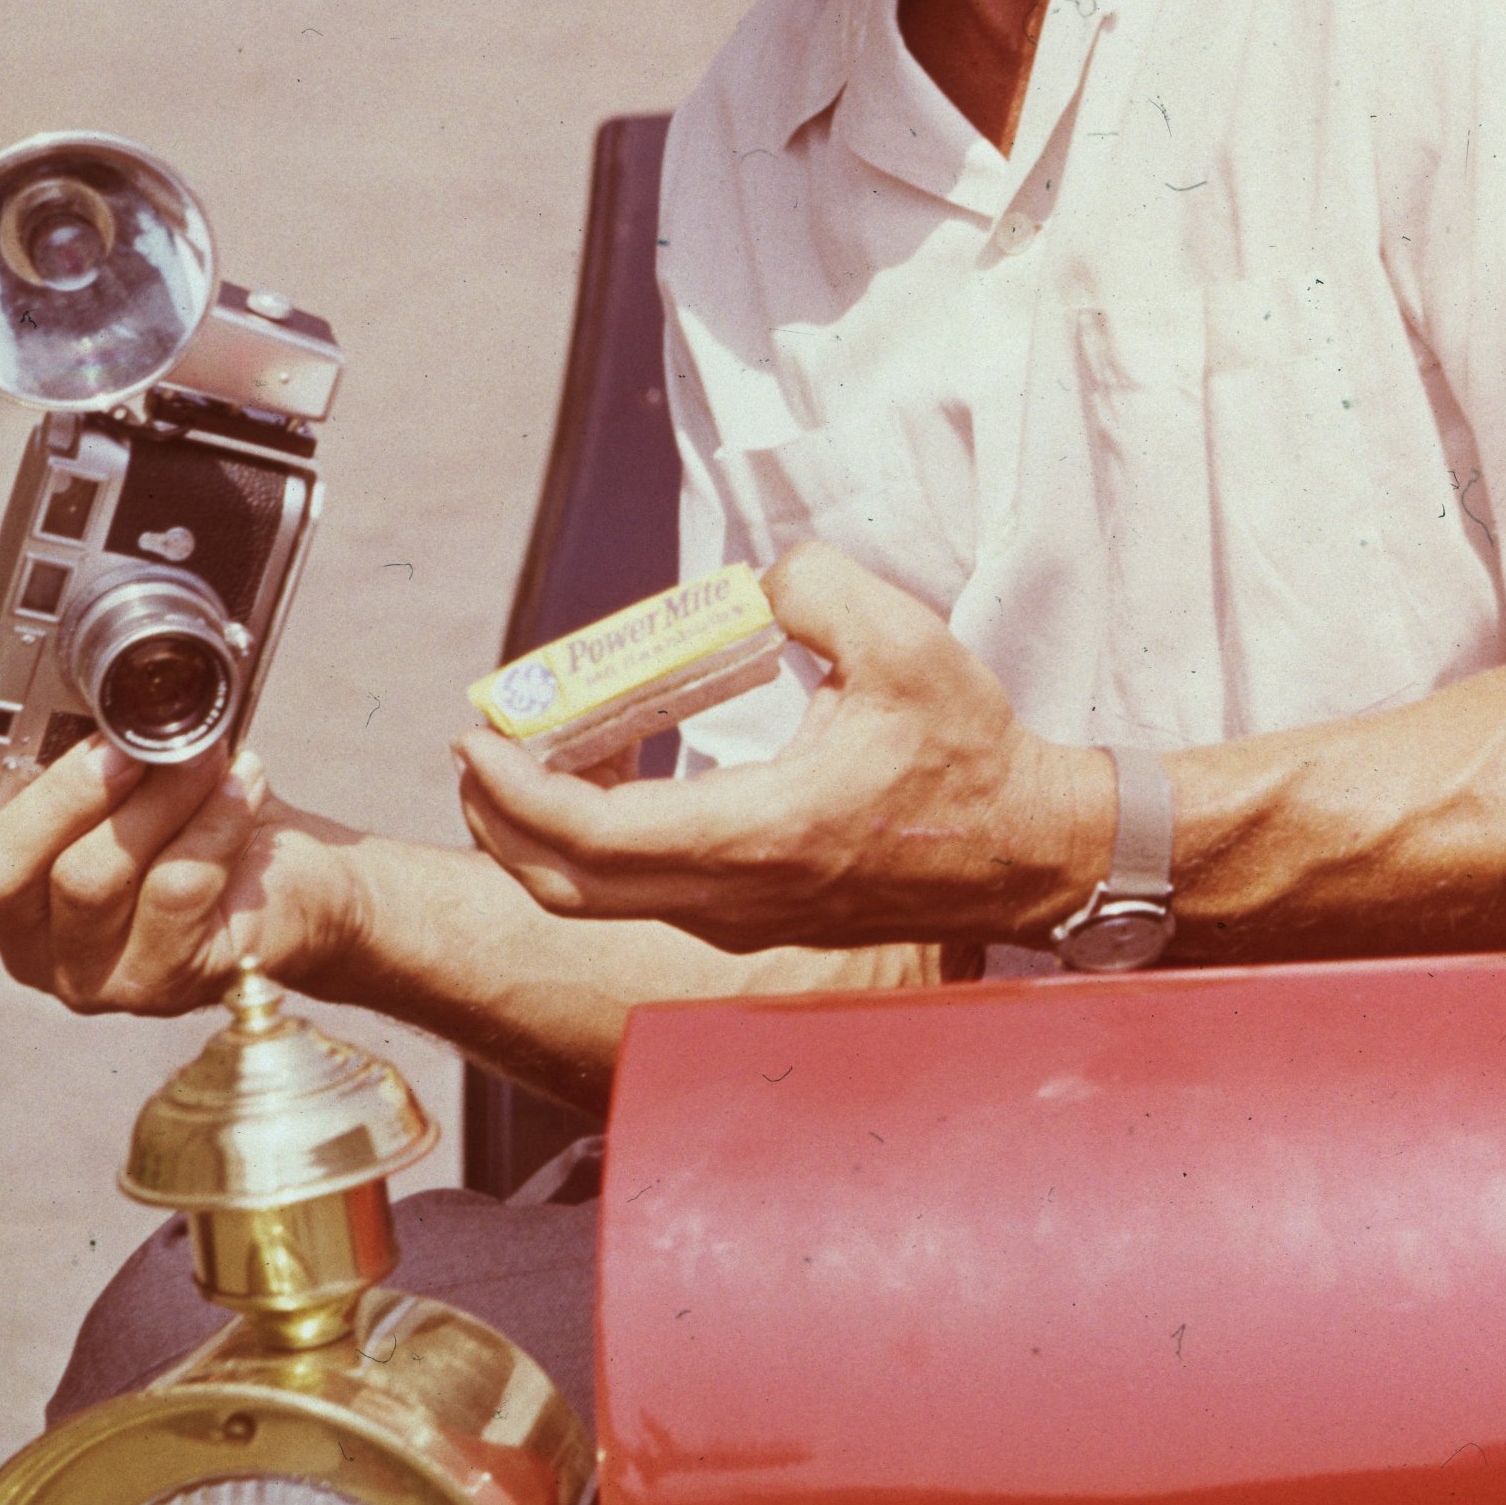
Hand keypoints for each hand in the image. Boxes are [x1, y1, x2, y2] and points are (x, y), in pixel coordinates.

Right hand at [0, 730, 366, 1018]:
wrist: (300, 882)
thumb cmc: (196, 812)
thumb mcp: (129, 767)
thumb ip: (85, 736)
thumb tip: (92, 676)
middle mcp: (22, 933)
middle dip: (61, 792)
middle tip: (126, 743)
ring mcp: (83, 972)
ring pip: (88, 878)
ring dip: (156, 799)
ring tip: (206, 756)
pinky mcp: (157, 983)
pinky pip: (172, 892)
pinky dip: (214, 826)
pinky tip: (242, 790)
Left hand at [453, 543, 1112, 952]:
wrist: (1028, 851)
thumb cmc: (970, 758)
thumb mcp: (903, 641)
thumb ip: (813, 587)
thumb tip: (757, 584)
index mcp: (758, 835)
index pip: (594, 836)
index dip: (516, 790)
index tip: (477, 737)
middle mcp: (734, 896)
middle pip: (567, 886)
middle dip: (501, 819)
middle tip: (478, 750)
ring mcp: (742, 919)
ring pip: (601, 898)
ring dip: (546, 833)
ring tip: (537, 754)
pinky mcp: (756, 920)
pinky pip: (645, 892)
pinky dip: (600, 843)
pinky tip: (616, 773)